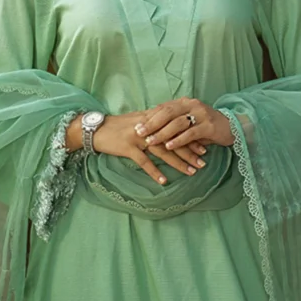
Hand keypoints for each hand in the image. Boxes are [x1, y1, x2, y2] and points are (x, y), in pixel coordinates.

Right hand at [91, 111, 207, 184]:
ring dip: (178, 162)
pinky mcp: (127, 147)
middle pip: (173, 140)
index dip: (190, 138)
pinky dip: (154, 171)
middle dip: (190, 151)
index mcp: (152, 119)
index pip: (176, 128)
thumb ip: (154, 124)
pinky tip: (164, 181)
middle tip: (203, 162)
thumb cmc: (117, 126)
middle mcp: (148, 127)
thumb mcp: (137, 121)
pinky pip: (143, 162)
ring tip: (191, 172)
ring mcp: (137, 137)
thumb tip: (170, 130)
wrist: (96, 128)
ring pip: (162, 151)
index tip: (204, 146)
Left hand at [134, 97, 234, 149]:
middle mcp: (191, 105)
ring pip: (177, 123)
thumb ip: (173, 122)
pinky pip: (190, 133)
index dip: (149, 117)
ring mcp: (201, 114)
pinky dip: (178, 140)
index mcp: (184, 102)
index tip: (136, 125)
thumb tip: (151, 127)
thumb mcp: (188, 121)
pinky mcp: (209, 126)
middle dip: (152, 123)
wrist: (232, 127)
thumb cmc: (205, 126)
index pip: (163, 108)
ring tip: (151, 142)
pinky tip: (169, 146)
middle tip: (139, 132)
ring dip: (162, 133)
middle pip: (167, 112)